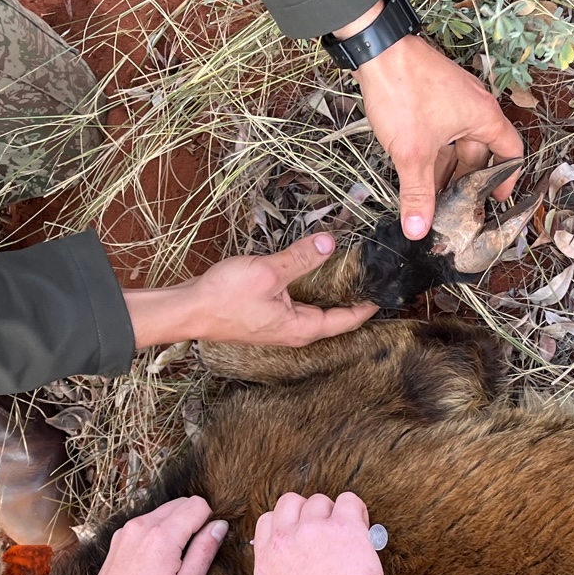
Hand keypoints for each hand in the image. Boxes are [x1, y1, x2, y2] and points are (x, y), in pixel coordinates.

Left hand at [64, 496, 226, 574]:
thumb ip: (205, 551)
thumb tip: (220, 526)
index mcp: (162, 535)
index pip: (198, 505)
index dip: (209, 523)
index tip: (206, 546)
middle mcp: (142, 525)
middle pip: (181, 503)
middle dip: (194, 522)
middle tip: (191, 555)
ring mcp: (127, 530)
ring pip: (164, 511)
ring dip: (176, 527)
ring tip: (172, 561)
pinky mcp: (118, 539)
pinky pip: (147, 523)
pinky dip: (158, 533)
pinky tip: (155, 562)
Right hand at [123, 235, 378, 348]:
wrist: (189, 310)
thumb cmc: (226, 298)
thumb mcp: (268, 273)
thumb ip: (300, 258)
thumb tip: (330, 243)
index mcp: (301, 328)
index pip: (344, 321)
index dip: (366, 307)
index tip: (385, 292)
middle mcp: (293, 332)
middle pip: (331, 317)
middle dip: (350, 298)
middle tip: (368, 276)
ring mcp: (278, 326)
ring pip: (312, 309)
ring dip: (328, 292)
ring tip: (345, 270)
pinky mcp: (265, 316)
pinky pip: (295, 304)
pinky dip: (307, 289)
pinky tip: (308, 271)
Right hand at [250, 491, 384, 574]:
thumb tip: (285, 568)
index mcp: (267, 559)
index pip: (267, 521)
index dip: (285, 522)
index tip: (298, 531)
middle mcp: (286, 538)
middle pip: (289, 502)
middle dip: (305, 511)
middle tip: (321, 528)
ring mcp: (313, 528)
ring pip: (319, 500)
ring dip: (332, 512)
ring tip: (345, 531)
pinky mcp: (343, 525)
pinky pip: (348, 500)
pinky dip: (356, 510)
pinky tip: (361, 525)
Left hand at [348, 32, 524, 240]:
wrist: (377, 49)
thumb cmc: (404, 92)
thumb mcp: (412, 152)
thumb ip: (417, 192)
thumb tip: (419, 229)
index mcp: (483, 117)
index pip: (510, 151)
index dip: (507, 179)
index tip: (496, 200)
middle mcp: (474, 107)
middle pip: (480, 153)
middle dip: (466, 182)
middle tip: (454, 209)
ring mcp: (453, 101)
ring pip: (456, 144)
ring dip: (446, 169)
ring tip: (432, 197)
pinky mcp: (432, 97)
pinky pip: (441, 132)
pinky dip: (433, 153)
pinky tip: (417, 172)